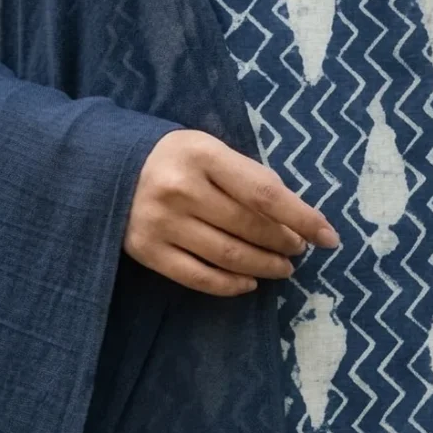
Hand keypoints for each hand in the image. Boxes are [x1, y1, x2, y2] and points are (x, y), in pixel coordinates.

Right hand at [123, 128, 339, 297]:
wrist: (102, 166)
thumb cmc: (171, 156)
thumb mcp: (207, 148)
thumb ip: (246, 175)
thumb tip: (293, 214)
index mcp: (202, 153)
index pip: (265, 193)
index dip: (303, 217)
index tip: (329, 236)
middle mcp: (180, 188)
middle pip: (249, 227)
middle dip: (285, 243)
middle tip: (299, 249)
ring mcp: (161, 222)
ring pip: (229, 256)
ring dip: (265, 266)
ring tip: (283, 267)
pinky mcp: (147, 251)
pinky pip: (199, 277)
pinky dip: (231, 284)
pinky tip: (249, 282)